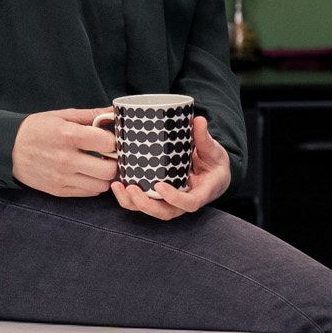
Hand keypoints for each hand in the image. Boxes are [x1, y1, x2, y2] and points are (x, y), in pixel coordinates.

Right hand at [11, 108, 121, 198]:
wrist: (7, 148)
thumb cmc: (36, 129)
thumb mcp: (62, 115)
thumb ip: (91, 115)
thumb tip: (115, 112)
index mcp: (68, 135)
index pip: (108, 143)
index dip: (114, 141)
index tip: (109, 139)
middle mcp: (66, 159)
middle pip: (109, 169)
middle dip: (113, 161)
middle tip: (107, 155)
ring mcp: (62, 177)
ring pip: (102, 184)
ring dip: (103, 175)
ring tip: (96, 165)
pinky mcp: (58, 190)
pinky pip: (89, 192)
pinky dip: (92, 184)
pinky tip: (85, 173)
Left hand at [110, 115, 231, 220]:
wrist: (214, 172)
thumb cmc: (214, 162)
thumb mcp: (213, 150)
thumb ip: (204, 138)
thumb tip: (198, 120)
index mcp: (202, 192)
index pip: (190, 203)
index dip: (174, 198)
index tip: (159, 185)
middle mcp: (185, 201)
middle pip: (165, 212)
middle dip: (145, 204)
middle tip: (130, 187)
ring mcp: (171, 201)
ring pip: (152, 210)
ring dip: (133, 202)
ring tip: (118, 186)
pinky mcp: (160, 197)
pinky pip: (145, 202)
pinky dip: (129, 198)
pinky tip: (117, 185)